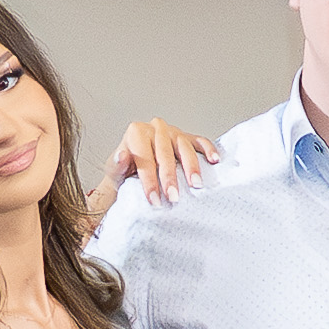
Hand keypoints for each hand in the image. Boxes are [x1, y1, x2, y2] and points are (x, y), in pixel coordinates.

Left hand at [85, 118, 218, 221]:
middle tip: (174, 198)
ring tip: (196, 185)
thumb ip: (117, 164)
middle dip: (170, 178)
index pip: (145, 158)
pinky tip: (214, 160)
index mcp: (136, 133)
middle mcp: (155, 128)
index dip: (149, 180)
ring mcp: (173, 131)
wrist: (134, 169)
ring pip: (184, 147)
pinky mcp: (187, 137)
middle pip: (165, 154)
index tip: (154, 200)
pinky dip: (208, 149)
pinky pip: (199, 141)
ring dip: (191, 167)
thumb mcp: (114, 171)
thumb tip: (122, 155)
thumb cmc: (125, 171)